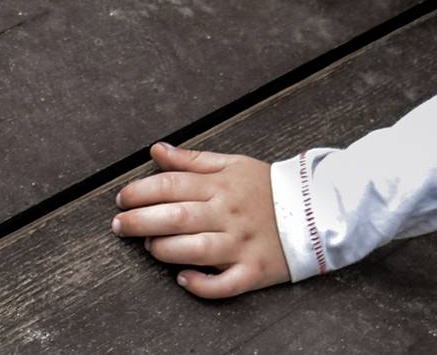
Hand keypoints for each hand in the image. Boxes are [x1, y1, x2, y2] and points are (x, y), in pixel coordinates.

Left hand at [112, 142, 290, 298]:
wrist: (317, 210)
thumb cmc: (267, 189)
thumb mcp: (233, 165)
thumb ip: (192, 160)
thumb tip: (156, 151)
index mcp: (223, 186)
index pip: (171, 185)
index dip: (139, 192)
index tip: (122, 199)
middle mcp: (230, 214)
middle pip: (176, 217)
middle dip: (139, 222)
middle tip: (120, 226)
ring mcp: (242, 244)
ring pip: (194, 250)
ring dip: (164, 251)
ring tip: (151, 247)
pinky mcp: (253, 270)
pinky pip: (223, 284)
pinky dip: (200, 285)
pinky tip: (183, 278)